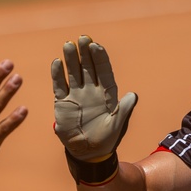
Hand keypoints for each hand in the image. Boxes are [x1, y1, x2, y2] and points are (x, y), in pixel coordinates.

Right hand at [51, 35, 137, 161]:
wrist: (88, 152)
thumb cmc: (106, 138)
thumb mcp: (117, 125)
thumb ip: (124, 109)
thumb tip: (134, 95)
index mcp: (107, 94)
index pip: (104, 71)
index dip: (100, 59)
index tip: (96, 46)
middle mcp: (92, 90)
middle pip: (88, 67)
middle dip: (85, 53)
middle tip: (82, 38)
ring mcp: (77, 94)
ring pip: (74, 73)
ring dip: (71, 59)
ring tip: (68, 44)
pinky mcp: (63, 102)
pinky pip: (60, 85)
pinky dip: (58, 74)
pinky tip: (57, 62)